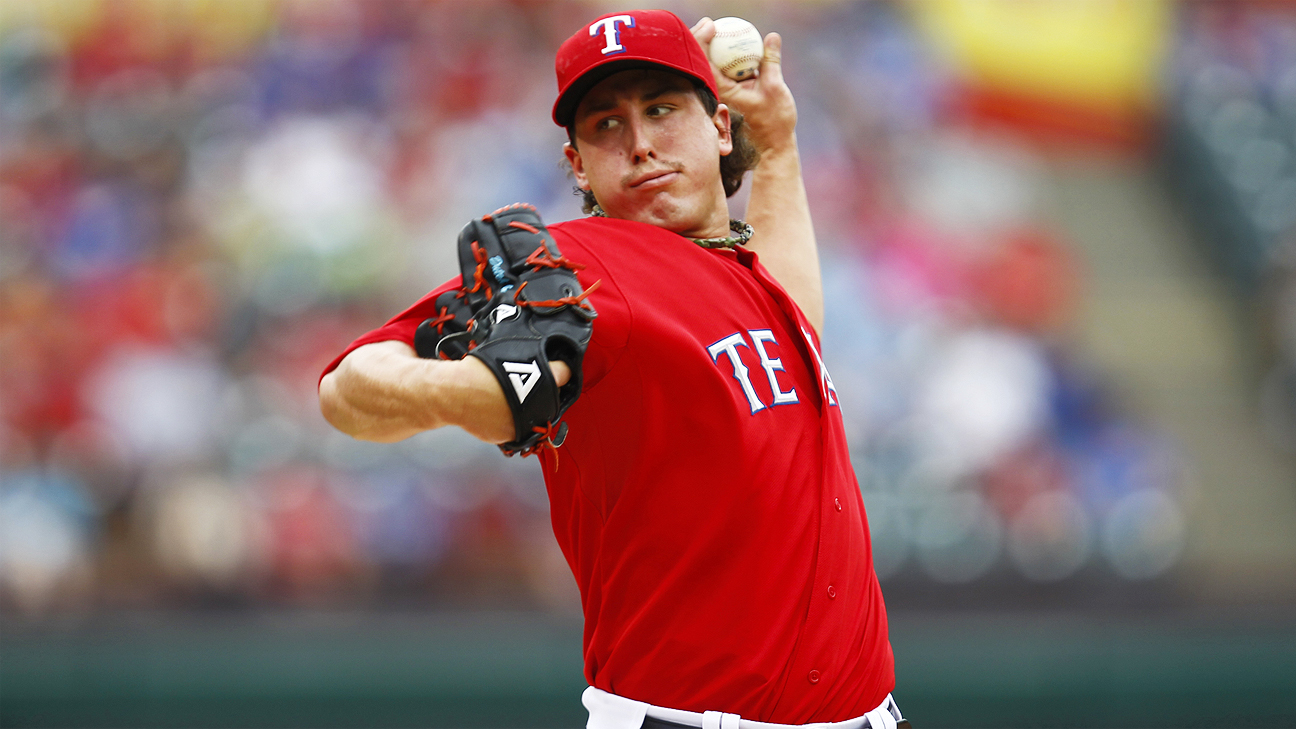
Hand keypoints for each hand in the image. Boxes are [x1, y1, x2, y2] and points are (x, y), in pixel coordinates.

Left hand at [691, 17, 797, 155]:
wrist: (773, 145)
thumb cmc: (774, 121)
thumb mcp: (775, 87)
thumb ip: (771, 60)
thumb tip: (772, 36)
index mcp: (723, 91)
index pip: (705, 62)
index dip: (703, 40)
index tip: (711, 25)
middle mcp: (718, 93)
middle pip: (704, 63)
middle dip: (703, 40)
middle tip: (709, 22)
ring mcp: (723, 95)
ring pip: (712, 68)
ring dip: (712, 49)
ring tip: (713, 28)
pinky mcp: (730, 96)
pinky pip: (724, 73)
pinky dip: (726, 59)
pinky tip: (731, 45)